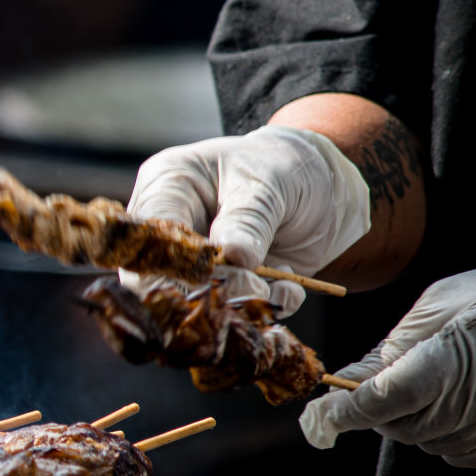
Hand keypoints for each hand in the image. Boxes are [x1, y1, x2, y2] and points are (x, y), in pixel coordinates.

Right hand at [124, 125, 369, 314]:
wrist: (324, 184)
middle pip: (161, 275)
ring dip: (240, 303)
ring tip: (277, 286)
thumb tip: (232, 258)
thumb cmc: (284, 165)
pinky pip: (234, 311)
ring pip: (195, 300)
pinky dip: (265, 307)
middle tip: (254, 285)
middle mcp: (172, 229)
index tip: (213, 273)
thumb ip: (248, 219)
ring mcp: (196, 262)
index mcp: (166, 188)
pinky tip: (289, 285)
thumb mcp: (269, 183)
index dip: (174, 259)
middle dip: (210, 289)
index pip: (151, 233)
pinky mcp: (225, 286)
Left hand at [302, 272, 475, 466]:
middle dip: (382, 407)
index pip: (382, 400)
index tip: (322, 413)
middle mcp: (471, 404)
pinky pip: (455, 452)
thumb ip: (390, 350)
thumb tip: (345, 379)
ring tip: (445, 380)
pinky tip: (462, 400)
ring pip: (425, 441)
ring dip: (416, 418)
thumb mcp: (438, 306)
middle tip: (400, 376)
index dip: (348, 409)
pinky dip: (445, 431)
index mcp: (448, 362)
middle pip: (398, 426)